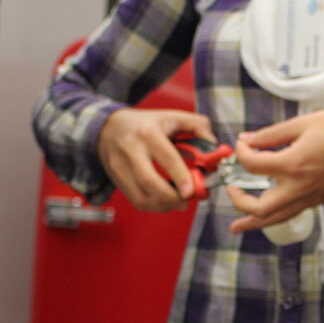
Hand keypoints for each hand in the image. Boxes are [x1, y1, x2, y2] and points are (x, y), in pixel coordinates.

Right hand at [97, 108, 214, 211]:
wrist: (109, 127)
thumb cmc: (147, 124)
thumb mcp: (172, 116)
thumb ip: (198, 126)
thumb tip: (214, 146)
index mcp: (148, 132)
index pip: (166, 157)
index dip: (179, 176)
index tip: (190, 192)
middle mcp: (131, 149)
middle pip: (149, 181)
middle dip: (171, 198)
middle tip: (186, 201)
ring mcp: (120, 166)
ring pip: (141, 196)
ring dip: (163, 206)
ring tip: (178, 203)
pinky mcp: (116, 179)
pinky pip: (135, 200)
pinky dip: (153, 206)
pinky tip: (164, 202)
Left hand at [226, 109, 323, 232]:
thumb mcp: (303, 123)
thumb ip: (271, 135)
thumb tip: (247, 141)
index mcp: (293, 164)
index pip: (252, 165)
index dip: (241, 153)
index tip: (243, 143)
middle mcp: (300, 187)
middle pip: (260, 208)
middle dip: (239, 202)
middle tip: (230, 191)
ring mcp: (311, 197)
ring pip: (276, 218)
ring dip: (253, 223)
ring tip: (236, 227)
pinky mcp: (320, 200)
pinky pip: (292, 212)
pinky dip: (275, 215)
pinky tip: (269, 210)